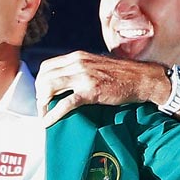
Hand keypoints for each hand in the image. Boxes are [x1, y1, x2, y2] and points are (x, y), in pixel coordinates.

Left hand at [35, 51, 168, 126]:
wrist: (141, 78)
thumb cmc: (120, 75)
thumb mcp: (95, 65)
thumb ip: (80, 69)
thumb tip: (65, 81)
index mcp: (77, 56)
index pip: (47, 66)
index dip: (39, 81)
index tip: (42, 94)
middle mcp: (77, 63)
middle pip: (45, 77)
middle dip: (39, 94)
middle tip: (42, 107)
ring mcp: (84, 76)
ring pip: (51, 88)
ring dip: (43, 104)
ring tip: (45, 114)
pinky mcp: (91, 91)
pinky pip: (65, 103)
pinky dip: (54, 114)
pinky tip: (48, 122)